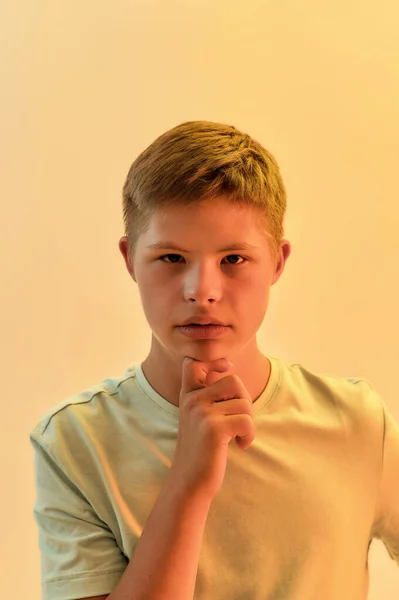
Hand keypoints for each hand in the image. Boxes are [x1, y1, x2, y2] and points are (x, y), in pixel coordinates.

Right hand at [169, 357, 254, 502]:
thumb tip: (229, 370)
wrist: (190, 482)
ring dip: (248, 422)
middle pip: (233, 380)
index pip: (194, 363)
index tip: (227, 368)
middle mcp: (192, 400)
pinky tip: (241, 445)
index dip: (215, 361)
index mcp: (188, 396)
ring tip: (238, 437)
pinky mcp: (214, 429)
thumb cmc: (201, 450)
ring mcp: (202, 413)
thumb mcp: (199, 417)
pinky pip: (247, 421)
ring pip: (244, 403)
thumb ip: (209, 395)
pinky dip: (250, 435)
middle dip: (244, 400)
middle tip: (240, 420)